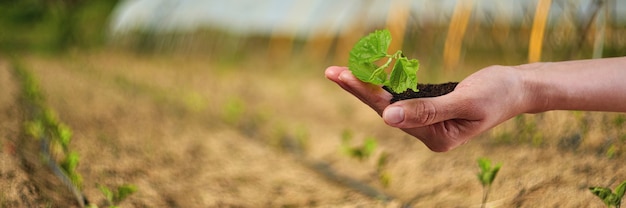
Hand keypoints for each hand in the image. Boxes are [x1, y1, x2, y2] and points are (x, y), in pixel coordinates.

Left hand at [325, 65, 529, 151]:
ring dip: (367, 85)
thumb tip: (387, 118)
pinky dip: (385, 83)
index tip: (344, 75)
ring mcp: (427, 122)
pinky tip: (369, 73)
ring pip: (390, 102)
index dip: (367, 92)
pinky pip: (401, 96)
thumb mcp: (465, 101)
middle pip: (384, 109)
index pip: (392, 113)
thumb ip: (427, 110)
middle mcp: (427, 134)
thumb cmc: (498, 93)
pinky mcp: (429, 109)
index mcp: (435, 138)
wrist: (519, 88)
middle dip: (358, 88)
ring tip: (340, 71)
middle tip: (331, 71)